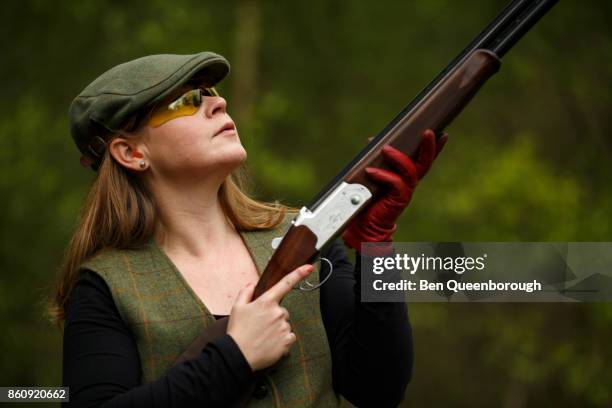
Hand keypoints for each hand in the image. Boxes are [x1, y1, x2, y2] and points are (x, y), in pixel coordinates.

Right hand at [227, 264, 313, 370]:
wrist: (238, 355)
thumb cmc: (237, 331)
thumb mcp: (237, 308)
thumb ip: (245, 293)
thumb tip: (251, 285)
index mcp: (266, 302)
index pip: (285, 284)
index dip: (298, 273)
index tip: (309, 267)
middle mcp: (278, 312)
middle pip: (282, 310)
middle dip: (273, 316)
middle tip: (260, 326)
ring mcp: (284, 326)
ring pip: (285, 324)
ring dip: (277, 329)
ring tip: (263, 336)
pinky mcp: (287, 340)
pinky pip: (289, 336)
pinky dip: (282, 340)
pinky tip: (270, 344)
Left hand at [342, 129, 446, 255]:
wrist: (365, 224)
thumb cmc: (369, 199)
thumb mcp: (373, 174)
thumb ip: (376, 158)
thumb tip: (372, 140)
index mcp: (406, 177)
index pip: (423, 159)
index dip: (434, 148)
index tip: (442, 133)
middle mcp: (410, 183)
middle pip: (425, 163)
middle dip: (428, 147)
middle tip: (427, 132)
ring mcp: (405, 192)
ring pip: (410, 171)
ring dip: (398, 158)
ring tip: (386, 149)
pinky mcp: (398, 200)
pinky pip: (395, 183)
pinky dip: (383, 175)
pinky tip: (370, 171)